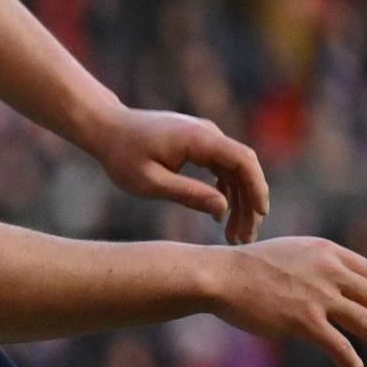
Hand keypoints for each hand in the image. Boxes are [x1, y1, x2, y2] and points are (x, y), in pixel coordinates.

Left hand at [81, 107, 269, 244]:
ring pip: (234, 171)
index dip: (257, 187)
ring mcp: (204, 138)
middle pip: (243, 169)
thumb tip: (222, 208)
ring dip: (238, 202)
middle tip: (245, 239)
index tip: (261, 214)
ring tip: (234, 236)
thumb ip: (186, 193)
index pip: (242, 160)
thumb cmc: (122, 155)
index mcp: (198, 138)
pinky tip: (220, 217)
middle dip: (249, 204)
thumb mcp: (149, 181)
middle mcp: (207, 133)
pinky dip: (225, 192)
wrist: (106, 127)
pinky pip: (221, 169)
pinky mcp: (198, 145)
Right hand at [206, 238, 366, 366]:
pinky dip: (354, 366)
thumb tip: (323, 286)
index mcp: (327, 253)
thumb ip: (311, 266)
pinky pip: (341, 347)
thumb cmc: (244, 267)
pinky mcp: (305, 322)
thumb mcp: (287, 254)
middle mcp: (330, 272)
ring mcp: (319, 297)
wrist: (220, 276)